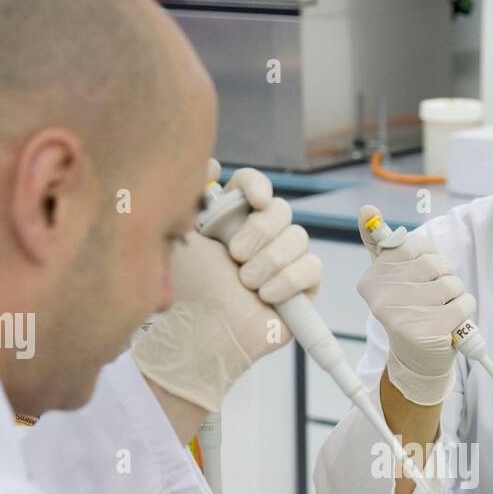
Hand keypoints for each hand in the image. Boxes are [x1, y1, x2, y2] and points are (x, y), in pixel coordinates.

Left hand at [132, 163, 320, 410]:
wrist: (202, 331)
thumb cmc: (188, 288)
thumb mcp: (181, 234)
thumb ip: (193, 194)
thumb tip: (211, 162)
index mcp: (233, 219)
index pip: (255, 185)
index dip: (257, 186)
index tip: (252, 198)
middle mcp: (261, 236)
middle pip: (282, 210)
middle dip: (259, 232)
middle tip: (235, 256)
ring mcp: (284, 262)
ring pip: (298, 238)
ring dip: (269, 261)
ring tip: (245, 283)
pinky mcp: (304, 288)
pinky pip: (312, 268)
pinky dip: (288, 280)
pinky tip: (266, 295)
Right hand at [357, 204, 474, 406]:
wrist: (415, 358)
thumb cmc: (407, 310)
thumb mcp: (389, 276)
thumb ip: (379, 243)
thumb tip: (366, 208)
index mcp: (372, 278)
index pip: (416, 245)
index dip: (429, 256)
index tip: (421, 274)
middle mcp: (382, 297)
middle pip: (435, 263)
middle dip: (445, 275)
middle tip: (435, 295)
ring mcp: (403, 315)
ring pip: (452, 283)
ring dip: (456, 294)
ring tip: (441, 309)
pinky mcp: (427, 332)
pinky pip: (463, 304)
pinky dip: (464, 310)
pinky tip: (450, 321)